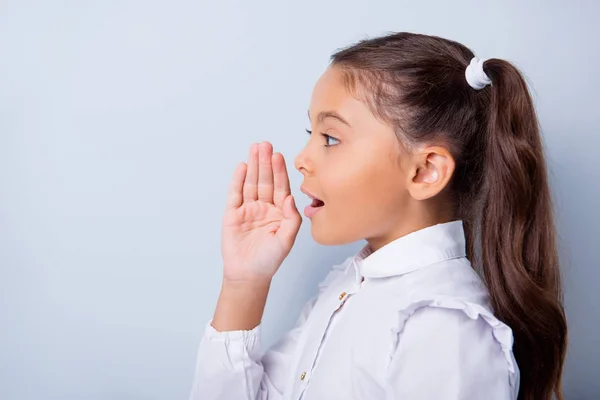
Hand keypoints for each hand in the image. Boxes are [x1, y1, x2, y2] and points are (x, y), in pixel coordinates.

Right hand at [221, 142, 301, 282]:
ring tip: (255, 148)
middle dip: (266, 162)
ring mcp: (249, 209)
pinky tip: (242, 167)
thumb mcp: (287, 240)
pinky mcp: (233, 214)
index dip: (280, 171)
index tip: (279, 156)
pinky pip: (236, 194)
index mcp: (280, 212)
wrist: (248, 275)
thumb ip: (292, 219)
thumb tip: (291, 198)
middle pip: (266, 181)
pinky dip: (238, 180)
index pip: (281, 188)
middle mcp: (265, 207)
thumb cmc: (270, 260)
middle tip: (265, 145)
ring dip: (254, 166)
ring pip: (251, 183)